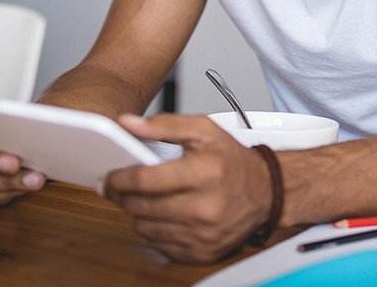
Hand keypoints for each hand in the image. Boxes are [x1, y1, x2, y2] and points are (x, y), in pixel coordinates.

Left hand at [105, 114, 271, 262]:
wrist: (266, 192)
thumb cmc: (233, 161)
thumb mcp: (204, 130)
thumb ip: (164, 125)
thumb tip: (127, 124)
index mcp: (204, 173)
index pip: (145, 180)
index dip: (119, 178)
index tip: (110, 176)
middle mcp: (205, 207)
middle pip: (141, 207)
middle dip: (124, 196)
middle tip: (122, 187)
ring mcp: (203, 234)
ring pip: (145, 229)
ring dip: (137, 214)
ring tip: (145, 199)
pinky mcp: (201, 252)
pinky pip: (159, 246)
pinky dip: (154, 231)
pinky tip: (162, 216)